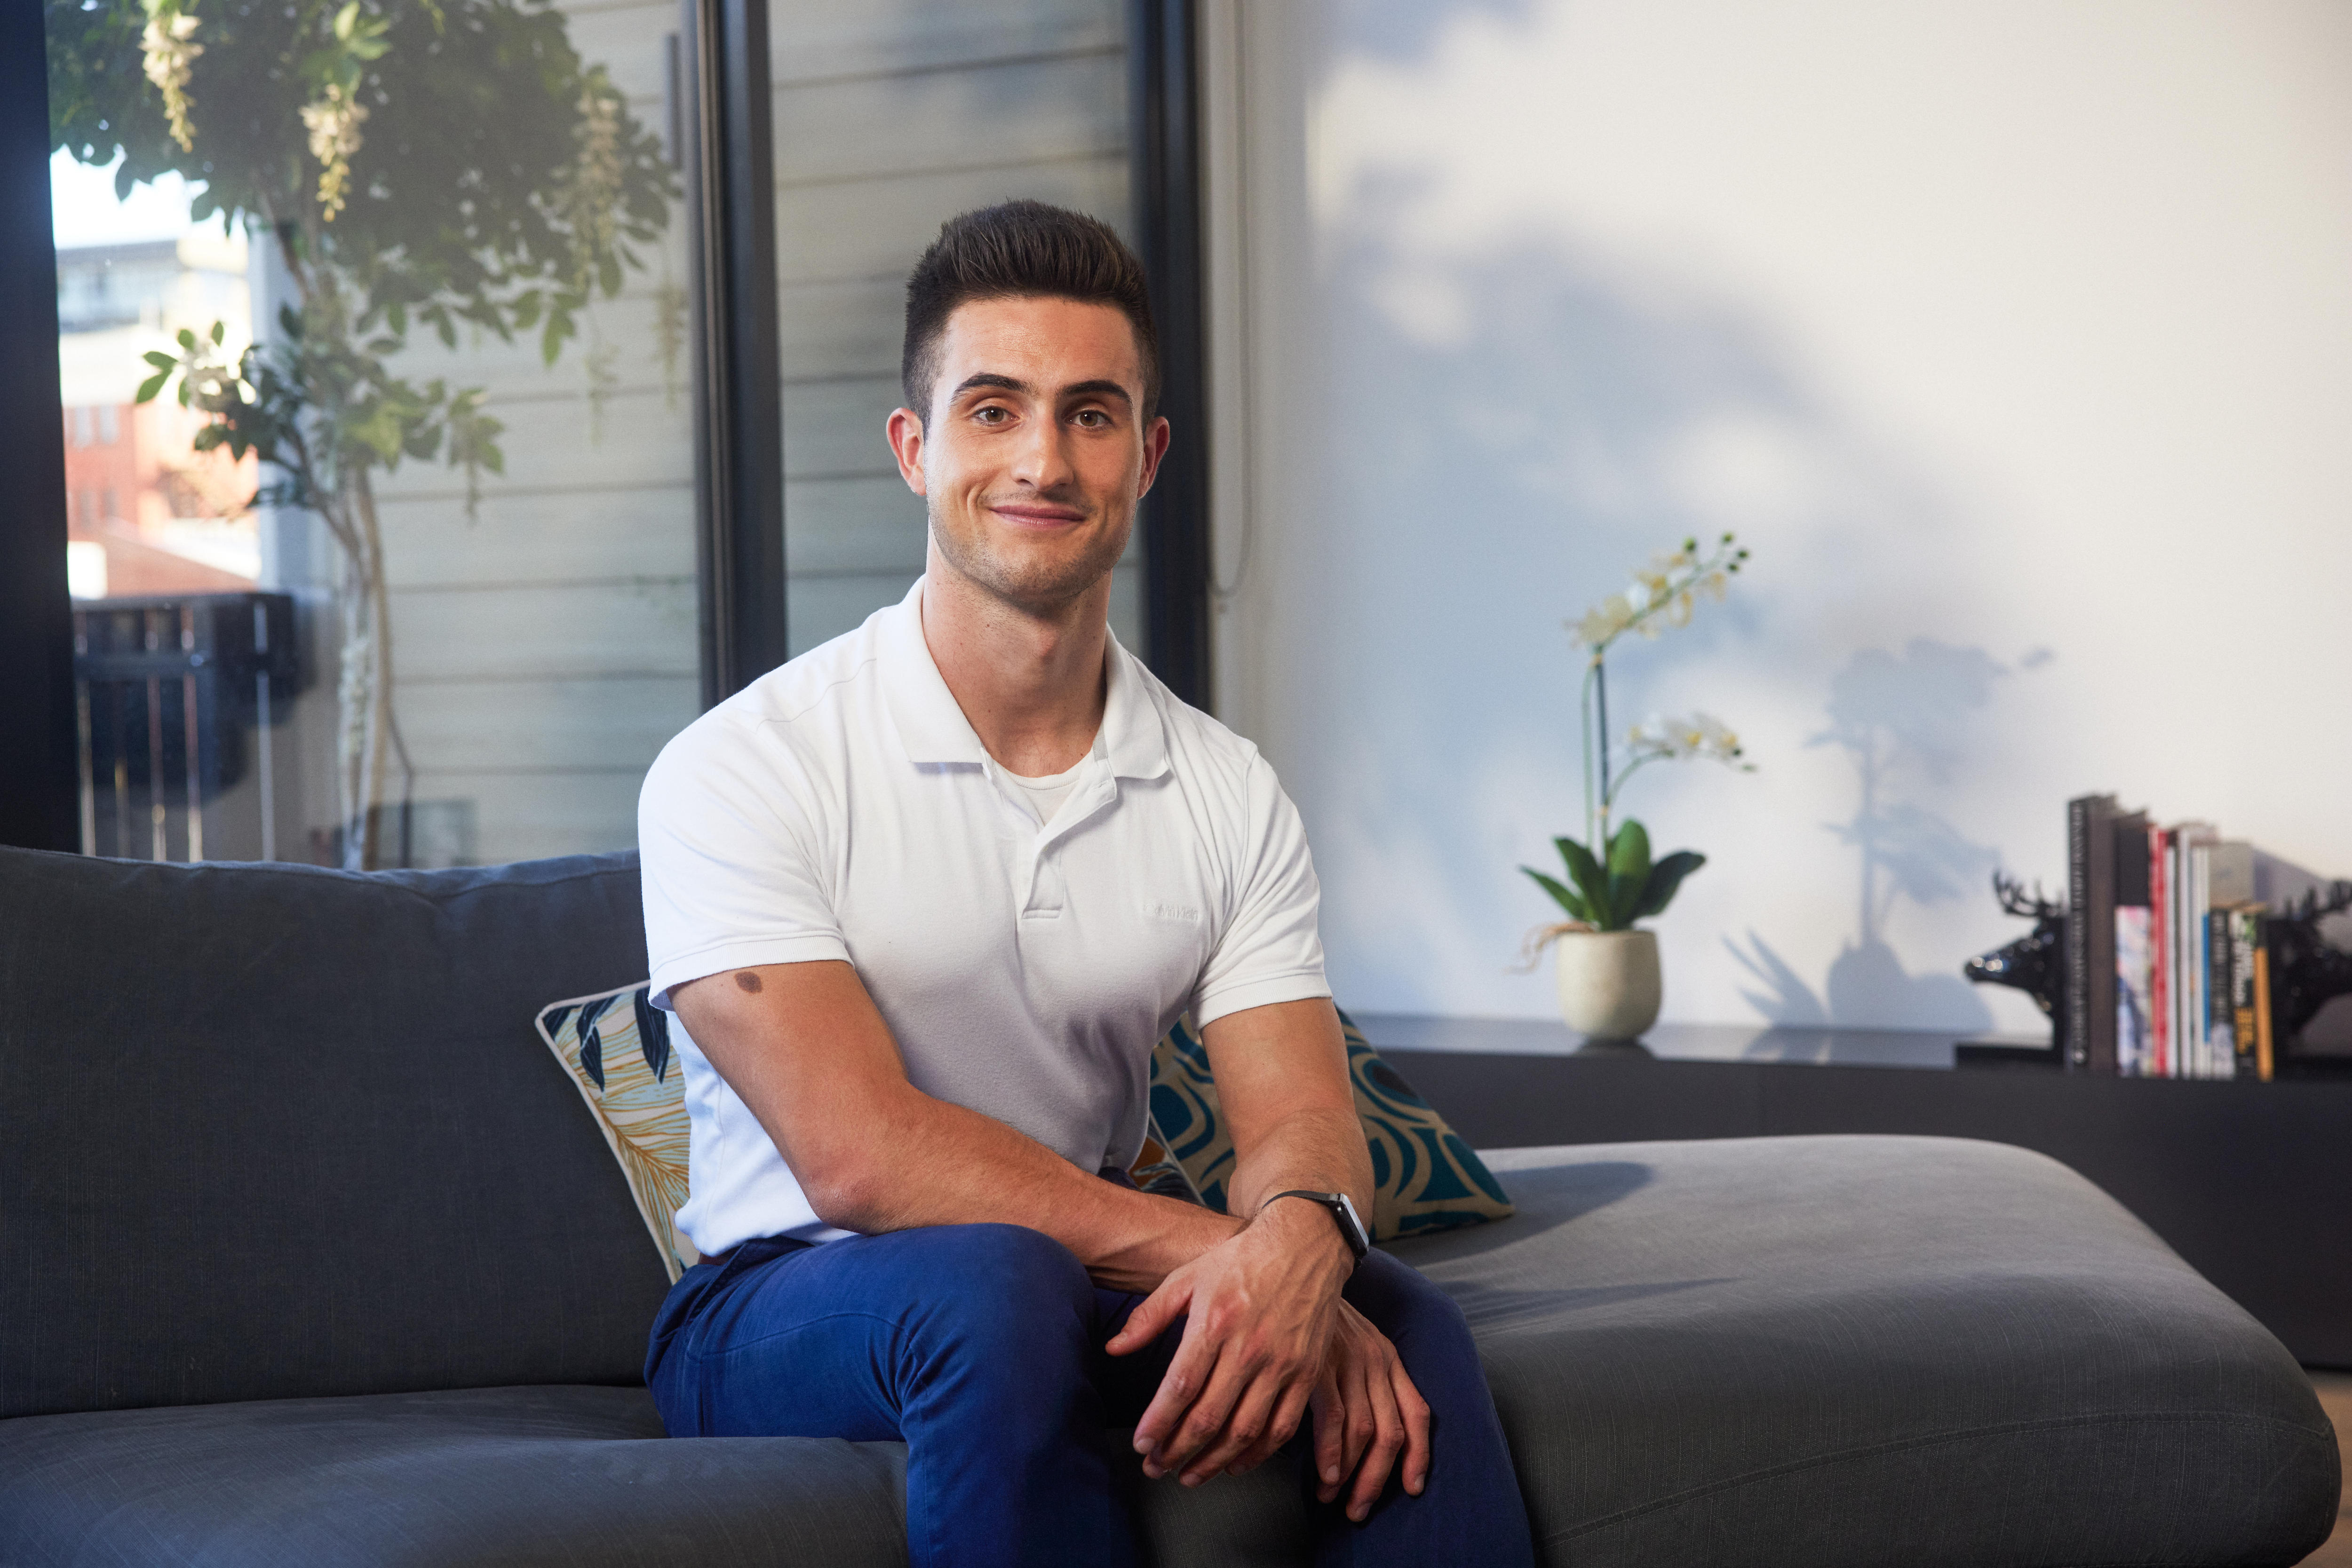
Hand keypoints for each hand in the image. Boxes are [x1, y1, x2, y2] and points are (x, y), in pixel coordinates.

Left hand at [1107, 1200, 1352, 1487]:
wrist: (1303, 1244)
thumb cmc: (1239, 1260)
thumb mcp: (1187, 1277)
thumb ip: (1149, 1316)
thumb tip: (1114, 1349)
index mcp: (1214, 1322)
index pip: (1180, 1387)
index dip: (1159, 1423)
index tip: (1141, 1445)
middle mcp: (1249, 1347)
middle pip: (1209, 1416)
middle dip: (1177, 1451)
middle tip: (1156, 1468)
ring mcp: (1282, 1363)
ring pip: (1244, 1430)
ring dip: (1213, 1461)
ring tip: (1189, 1475)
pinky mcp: (1307, 1373)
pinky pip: (1282, 1427)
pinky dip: (1258, 1454)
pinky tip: (1235, 1464)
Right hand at [1309, 1300, 1430, 1520]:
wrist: (1284, 1267)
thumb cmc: (1310, 1312)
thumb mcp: (1349, 1339)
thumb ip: (1359, 1378)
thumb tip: (1360, 1432)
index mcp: (1388, 1355)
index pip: (1418, 1414)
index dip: (1419, 1457)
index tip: (1411, 1488)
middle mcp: (1376, 1359)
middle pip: (1391, 1434)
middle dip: (1377, 1481)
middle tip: (1359, 1510)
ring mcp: (1348, 1360)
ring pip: (1365, 1434)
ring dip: (1350, 1475)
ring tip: (1332, 1497)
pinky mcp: (1319, 1363)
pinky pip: (1333, 1420)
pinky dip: (1330, 1454)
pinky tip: (1322, 1475)